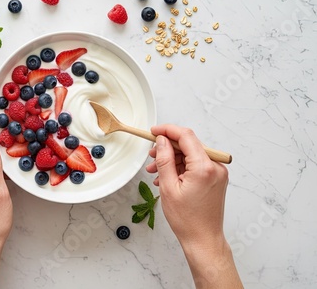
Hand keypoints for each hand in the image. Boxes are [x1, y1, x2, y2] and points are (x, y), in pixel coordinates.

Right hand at [146, 125, 241, 288]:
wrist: (203, 239)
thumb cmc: (187, 219)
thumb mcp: (168, 187)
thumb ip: (164, 159)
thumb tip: (162, 141)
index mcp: (204, 167)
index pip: (186, 136)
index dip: (167, 130)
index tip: (154, 131)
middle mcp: (216, 166)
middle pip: (188, 145)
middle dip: (168, 147)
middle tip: (151, 155)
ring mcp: (217, 173)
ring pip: (191, 155)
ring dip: (172, 159)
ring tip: (156, 170)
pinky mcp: (215, 178)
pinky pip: (196, 165)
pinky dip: (181, 167)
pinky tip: (167, 177)